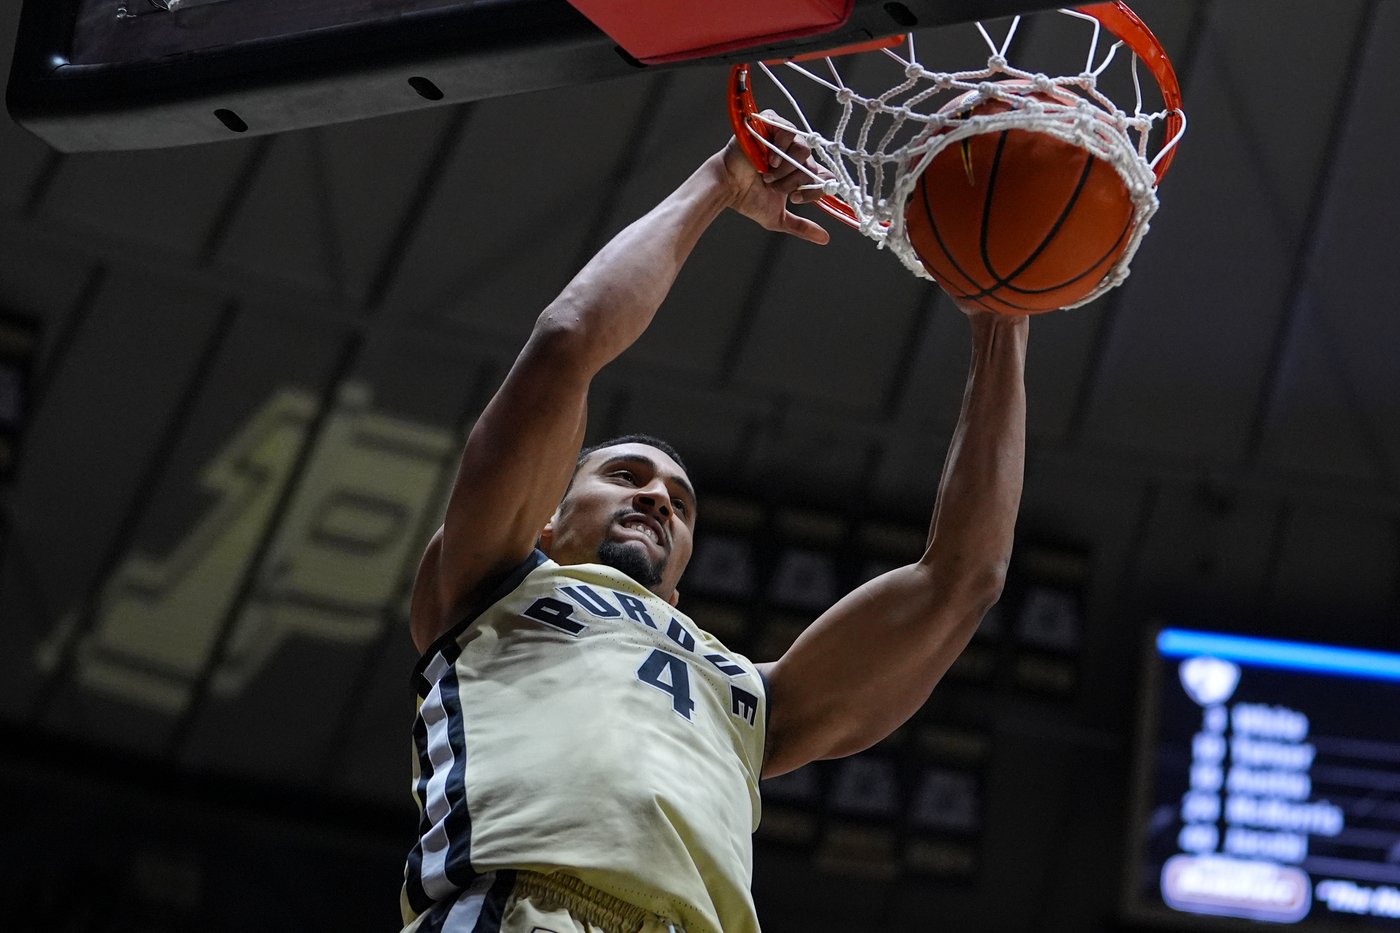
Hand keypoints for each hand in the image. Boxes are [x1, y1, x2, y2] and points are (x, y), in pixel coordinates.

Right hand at [719, 112, 830, 245]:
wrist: (728, 186)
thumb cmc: (748, 199)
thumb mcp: (778, 217)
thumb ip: (801, 226)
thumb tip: (825, 239)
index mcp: (800, 173)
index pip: (823, 177)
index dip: (815, 189)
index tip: (795, 198)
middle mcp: (795, 155)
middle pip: (812, 164)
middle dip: (793, 180)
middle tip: (773, 186)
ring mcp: (784, 139)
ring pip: (803, 149)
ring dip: (786, 166)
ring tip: (768, 173)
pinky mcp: (772, 124)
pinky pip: (789, 130)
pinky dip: (782, 145)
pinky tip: (770, 158)